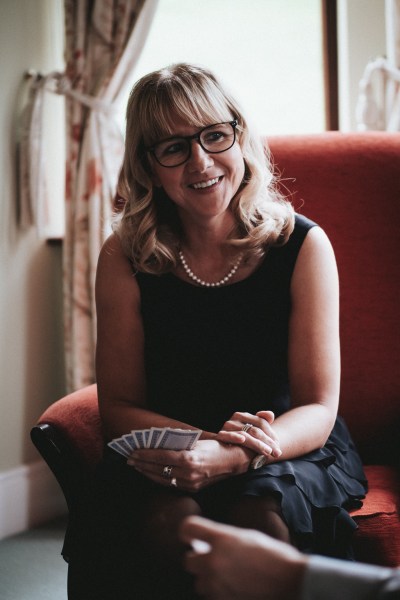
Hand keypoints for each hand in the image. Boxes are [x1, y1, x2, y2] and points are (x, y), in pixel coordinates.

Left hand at [127, 439, 251, 491]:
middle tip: (129, 459)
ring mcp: (190, 483)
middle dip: (141, 464)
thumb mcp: (197, 440)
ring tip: (136, 466)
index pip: (160, 457)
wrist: (234, 461)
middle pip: (158, 469)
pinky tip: (151, 473)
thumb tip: (159, 442)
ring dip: (147, 472)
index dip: (144, 455)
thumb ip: (180, 443)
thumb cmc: (216, 446)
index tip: (133, 451)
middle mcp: (188, 473)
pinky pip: (170, 484)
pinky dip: (158, 478)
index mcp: (188, 458)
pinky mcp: (192, 488)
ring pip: (162, 478)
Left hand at [180, 516, 305, 599]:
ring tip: (226, 576)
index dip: (188, 531)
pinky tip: (233, 588)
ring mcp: (217, 585)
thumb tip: (212, 543)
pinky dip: (218, 593)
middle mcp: (215, 561)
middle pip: (188, 561)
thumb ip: (226, 539)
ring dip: (208, 579)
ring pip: (199, 583)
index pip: (188, 528)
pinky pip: (212, 597)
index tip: (190, 535)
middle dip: (198, 560)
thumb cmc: (276, 557)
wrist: (292, 582)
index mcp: (222, 539)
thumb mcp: (249, 537)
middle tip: (212, 559)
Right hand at [216, 411, 281, 458]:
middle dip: (268, 442)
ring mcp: (227, 427)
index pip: (261, 422)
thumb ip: (262, 421)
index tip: (278, 445)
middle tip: (277, 453)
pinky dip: (234, 436)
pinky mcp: (219, 435)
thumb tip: (271, 415)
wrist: (219, 447)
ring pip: (245, 435)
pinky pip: (227, 436)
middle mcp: (234, 419)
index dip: (271, 434)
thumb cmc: (238, 439)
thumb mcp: (250, 430)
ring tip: (267, 452)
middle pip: (255, 430)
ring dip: (257, 444)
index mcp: (243, 416)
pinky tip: (242, 440)